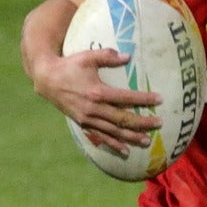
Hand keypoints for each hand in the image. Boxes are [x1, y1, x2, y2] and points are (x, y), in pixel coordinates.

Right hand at [34, 48, 162, 153]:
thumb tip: (128, 57)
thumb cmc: (70, 65)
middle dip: (142, 122)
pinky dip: (114, 144)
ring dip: (131, 136)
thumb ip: (108, 56)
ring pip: (114, 131)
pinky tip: (126, 151)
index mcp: (97, 92)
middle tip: (159, 123)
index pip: (125, 98)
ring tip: (147, 141)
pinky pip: (101, 137)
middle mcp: (93, 109)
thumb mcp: (88, 56)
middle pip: (122, 119)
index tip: (159, 99)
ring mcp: (88, 119)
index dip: (143, 99)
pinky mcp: (83, 124)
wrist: (47, 79)